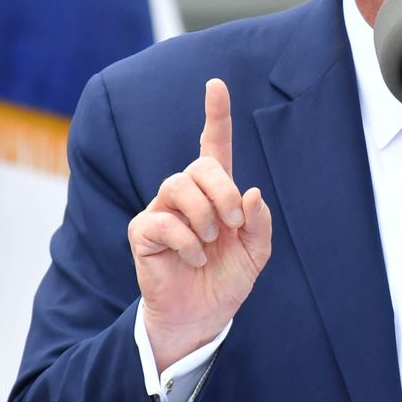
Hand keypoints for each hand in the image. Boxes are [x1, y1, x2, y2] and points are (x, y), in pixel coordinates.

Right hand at [128, 78, 273, 369]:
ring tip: (210, 241)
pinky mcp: (143, 232)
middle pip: (199, 167)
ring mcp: (161, 211)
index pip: (213, 145)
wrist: (202, 317)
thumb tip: (251, 192)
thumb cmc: (226, 280)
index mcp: (216, 194)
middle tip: (232, 222)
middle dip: (222, 191)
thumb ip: (258, 222)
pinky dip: (187, 242)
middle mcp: (186, 195)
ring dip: (203, 215)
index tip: (216, 85)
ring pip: (177, 186)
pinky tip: (192, 258)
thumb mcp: (256, 253)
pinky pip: (163, 221)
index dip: (216, 114)